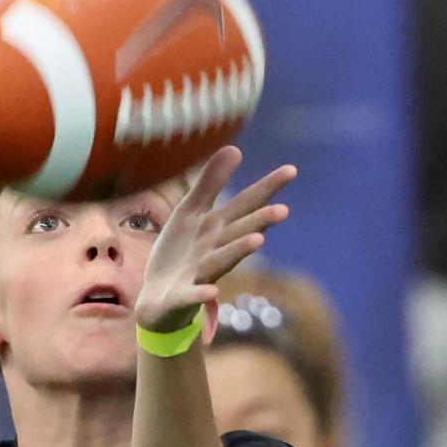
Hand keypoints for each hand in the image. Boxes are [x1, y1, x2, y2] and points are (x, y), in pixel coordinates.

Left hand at [135, 148, 296, 332]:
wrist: (155, 298)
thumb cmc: (179, 253)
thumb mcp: (190, 213)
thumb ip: (210, 183)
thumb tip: (235, 147)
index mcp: (217, 228)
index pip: (245, 205)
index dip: (266, 188)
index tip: (291, 170)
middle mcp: (214, 250)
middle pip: (238, 232)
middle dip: (259, 222)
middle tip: (283, 210)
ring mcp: (200, 274)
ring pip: (221, 261)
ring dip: (239, 251)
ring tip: (258, 241)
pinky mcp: (182, 296)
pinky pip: (192, 295)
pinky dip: (202, 294)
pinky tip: (212, 292)